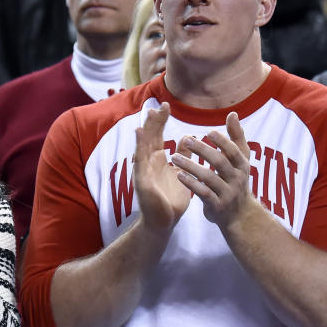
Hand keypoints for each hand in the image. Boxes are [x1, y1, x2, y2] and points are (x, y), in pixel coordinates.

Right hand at [133, 102, 189, 231]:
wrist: (164, 222)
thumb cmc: (171, 199)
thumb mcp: (181, 173)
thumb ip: (184, 156)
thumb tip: (188, 137)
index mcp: (158, 160)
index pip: (158, 135)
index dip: (161, 121)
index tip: (166, 106)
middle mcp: (148, 162)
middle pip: (150, 136)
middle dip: (154, 120)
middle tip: (161, 104)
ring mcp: (143, 170)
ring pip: (143, 145)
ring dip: (146, 129)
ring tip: (149, 113)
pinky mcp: (141, 180)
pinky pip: (139, 160)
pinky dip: (139, 146)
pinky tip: (139, 134)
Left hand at [171, 112, 253, 228]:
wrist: (240, 215)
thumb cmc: (237, 181)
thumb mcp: (241, 160)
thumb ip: (236, 137)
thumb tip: (232, 114)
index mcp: (242, 165)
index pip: (233, 150)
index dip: (222, 141)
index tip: (208, 132)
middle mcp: (237, 178)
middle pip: (220, 162)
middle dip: (203, 150)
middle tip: (186, 140)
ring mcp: (227, 193)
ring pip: (209, 177)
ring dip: (191, 166)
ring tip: (175, 157)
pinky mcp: (217, 205)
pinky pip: (203, 193)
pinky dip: (191, 184)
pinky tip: (178, 175)